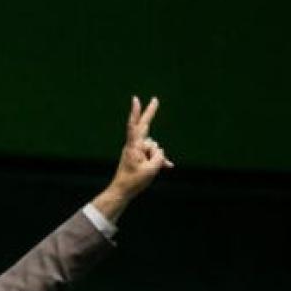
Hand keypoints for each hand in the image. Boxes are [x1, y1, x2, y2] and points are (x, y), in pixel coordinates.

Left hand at [94, 96, 172, 220]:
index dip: (136, 112)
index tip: (136, 99)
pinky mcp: (138, 157)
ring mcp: (136, 151)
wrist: (121, 192)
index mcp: (133, 147)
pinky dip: (159, 161)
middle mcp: (133, 146)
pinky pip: (153, 155)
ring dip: (156, 158)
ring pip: (153, 147)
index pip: (135, 126)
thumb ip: (159, 157)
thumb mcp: (151, 169)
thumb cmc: (134, 181)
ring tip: (148, 170)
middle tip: (155, 99)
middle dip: (150, 113)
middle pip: (145, 128)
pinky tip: (168, 166)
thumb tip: (159, 151)